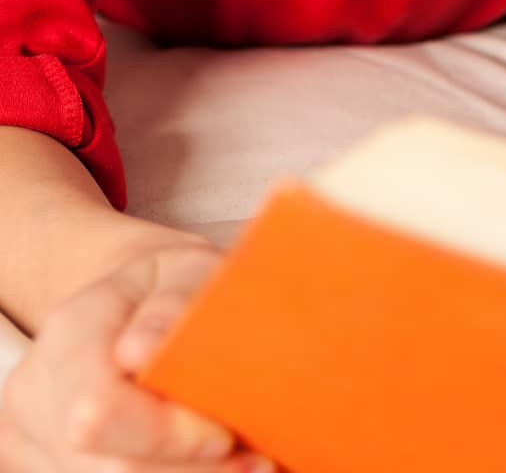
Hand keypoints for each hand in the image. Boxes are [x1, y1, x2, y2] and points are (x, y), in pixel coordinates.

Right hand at [0, 239, 270, 470]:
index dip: (165, 434)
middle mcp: (36, 387)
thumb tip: (139, 350)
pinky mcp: (46, 462)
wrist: (132, 303)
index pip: (98, 409)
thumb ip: (175, 301)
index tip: (225, 433)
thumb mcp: (189, 270)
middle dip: (186, 471)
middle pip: (104, 467)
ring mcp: (32, 433)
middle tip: (255, 462)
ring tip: (240, 463)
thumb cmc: (173, 286)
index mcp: (71, 328)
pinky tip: (203, 465)